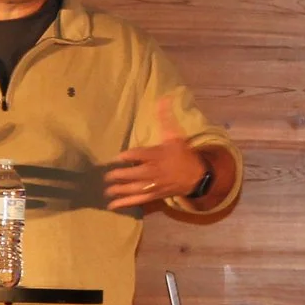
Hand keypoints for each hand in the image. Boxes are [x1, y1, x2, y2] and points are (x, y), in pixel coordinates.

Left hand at [103, 97, 209, 212]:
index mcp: (158, 155)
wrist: (197, 175)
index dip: (128, 157)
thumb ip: (165, 118)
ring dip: (120, 190)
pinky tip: (113, 206)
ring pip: (135, 188)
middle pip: (135, 173)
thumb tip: (163, 98)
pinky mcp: (154, 195)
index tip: (117, 157)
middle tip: (107, 176)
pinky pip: (138, 200)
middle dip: (120, 175)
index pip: (141, 155)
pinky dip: (125, 203)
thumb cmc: (183, 154)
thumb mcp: (175, 135)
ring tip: (106, 191)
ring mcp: (154, 185)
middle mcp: (155, 171)